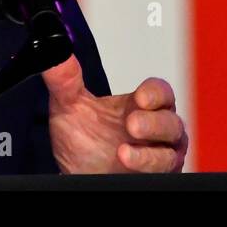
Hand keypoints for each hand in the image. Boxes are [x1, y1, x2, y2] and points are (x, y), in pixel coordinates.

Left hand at [42, 55, 187, 173]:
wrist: (75, 173)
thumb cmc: (82, 141)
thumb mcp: (69, 107)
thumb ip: (65, 80)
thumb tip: (55, 52)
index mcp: (139, 106)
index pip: (160, 93)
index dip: (155, 93)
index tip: (140, 97)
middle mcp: (153, 130)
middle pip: (170, 121)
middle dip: (154, 123)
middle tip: (132, 124)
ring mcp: (156, 154)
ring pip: (171, 151)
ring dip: (150, 153)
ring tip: (123, 151)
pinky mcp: (154, 175)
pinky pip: (164, 171)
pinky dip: (147, 167)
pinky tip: (127, 162)